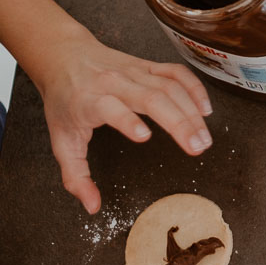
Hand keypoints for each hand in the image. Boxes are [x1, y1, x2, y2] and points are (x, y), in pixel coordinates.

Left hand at [30, 25, 211, 213]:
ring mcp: (134, 72)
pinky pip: (177, 72)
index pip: (110, 108)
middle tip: (197, 147)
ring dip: (191, 112)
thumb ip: (76, 176)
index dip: (126, 120)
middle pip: (152, 98)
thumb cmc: (65, 102)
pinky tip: (205, 109)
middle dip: (178, 122)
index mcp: (89, 101)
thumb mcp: (61, 141)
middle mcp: (114, 84)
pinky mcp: (148, 65)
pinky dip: (194, 88)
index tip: (144, 137)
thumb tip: (92, 206)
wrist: (64, 58)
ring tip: (204, 138)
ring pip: (169, 87)